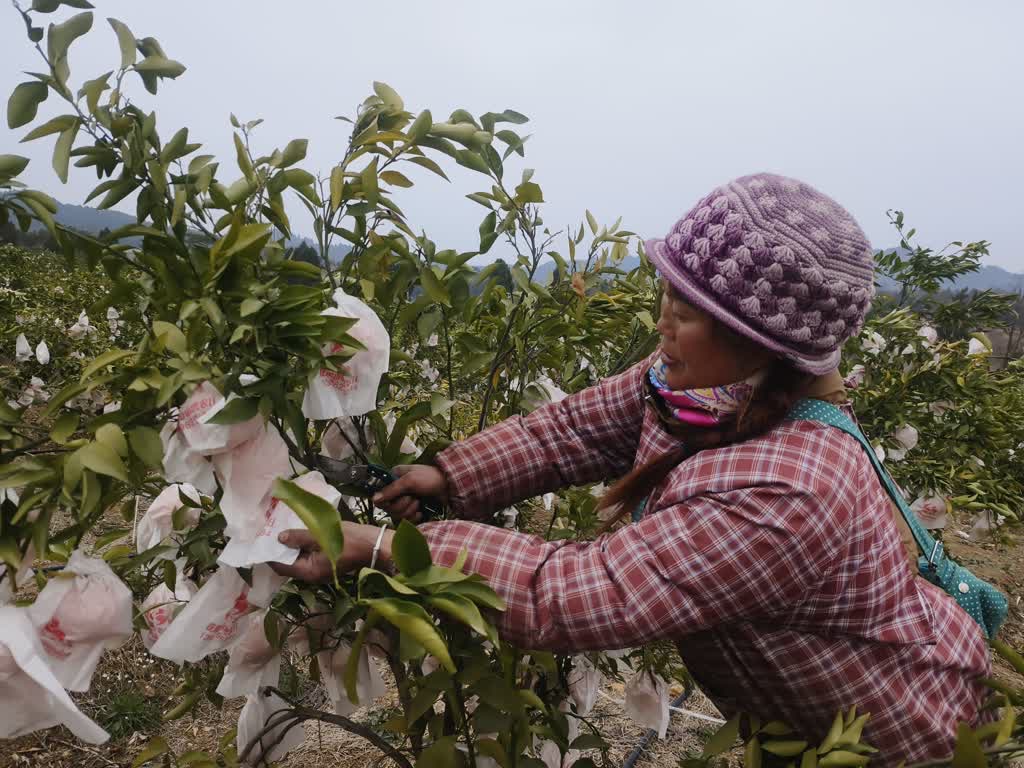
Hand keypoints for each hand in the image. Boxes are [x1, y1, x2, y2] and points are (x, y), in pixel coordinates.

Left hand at [270, 523, 391, 583]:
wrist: (376, 546)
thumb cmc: (351, 541)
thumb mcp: (322, 535)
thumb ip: (299, 537)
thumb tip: (279, 538)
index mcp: (309, 571)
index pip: (281, 566)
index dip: (269, 555)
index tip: (261, 540)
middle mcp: (312, 575)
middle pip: (289, 564)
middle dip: (280, 550)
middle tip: (270, 531)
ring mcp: (321, 571)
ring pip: (299, 560)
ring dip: (292, 547)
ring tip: (284, 529)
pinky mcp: (328, 564)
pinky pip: (309, 557)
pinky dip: (302, 547)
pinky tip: (301, 533)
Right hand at [372, 464, 448, 522]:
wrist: (450, 487)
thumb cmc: (430, 478)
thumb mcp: (410, 480)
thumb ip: (391, 490)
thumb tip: (374, 499)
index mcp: (394, 478)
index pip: (380, 496)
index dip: (387, 501)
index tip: (395, 499)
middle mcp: (397, 490)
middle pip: (388, 508)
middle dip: (402, 505)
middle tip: (413, 498)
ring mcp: (405, 501)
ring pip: (397, 515)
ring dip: (409, 510)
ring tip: (419, 503)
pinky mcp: (413, 510)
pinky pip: (407, 519)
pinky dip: (414, 517)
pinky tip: (421, 512)